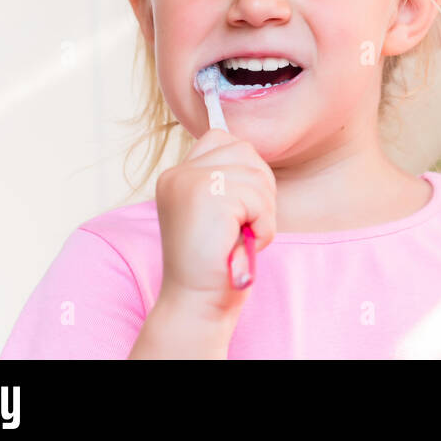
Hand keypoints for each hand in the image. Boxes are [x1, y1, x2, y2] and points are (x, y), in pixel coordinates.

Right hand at [152, 128, 276, 318]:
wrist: (197, 302)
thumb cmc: (215, 261)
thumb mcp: (217, 211)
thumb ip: (227, 179)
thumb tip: (255, 156)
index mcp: (176, 175)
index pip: (223, 139)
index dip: (245, 169)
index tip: (238, 206)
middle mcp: (178, 174)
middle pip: (245, 152)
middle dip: (259, 188)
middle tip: (244, 223)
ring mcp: (190, 182)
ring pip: (257, 177)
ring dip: (263, 212)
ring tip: (241, 237)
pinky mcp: (208, 196)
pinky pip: (260, 200)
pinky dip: (264, 226)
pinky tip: (242, 245)